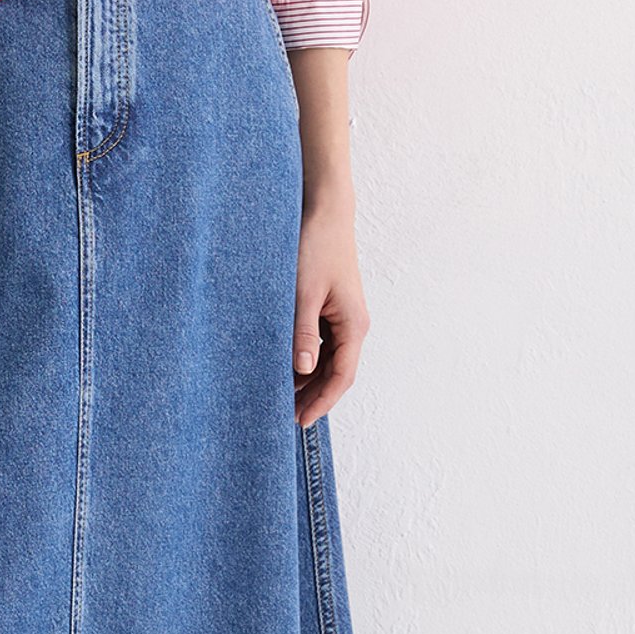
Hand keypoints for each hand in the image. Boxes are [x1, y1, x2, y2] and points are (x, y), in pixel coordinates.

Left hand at [292, 197, 368, 424]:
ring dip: (308, 379)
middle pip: (335, 373)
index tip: (300, 421)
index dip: (321, 402)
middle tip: (285, 416)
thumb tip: (303, 370)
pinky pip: (320, 343)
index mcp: (353, 325)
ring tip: (281, 395)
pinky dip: (305, 358)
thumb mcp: (303, 293)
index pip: (341, 377)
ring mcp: (342, 317)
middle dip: (313, 396)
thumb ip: (302, 333)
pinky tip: (285, 365)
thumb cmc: (315, 247)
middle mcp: (353, 325)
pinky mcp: (330, 308)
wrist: (324, 212)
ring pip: (327, 360)